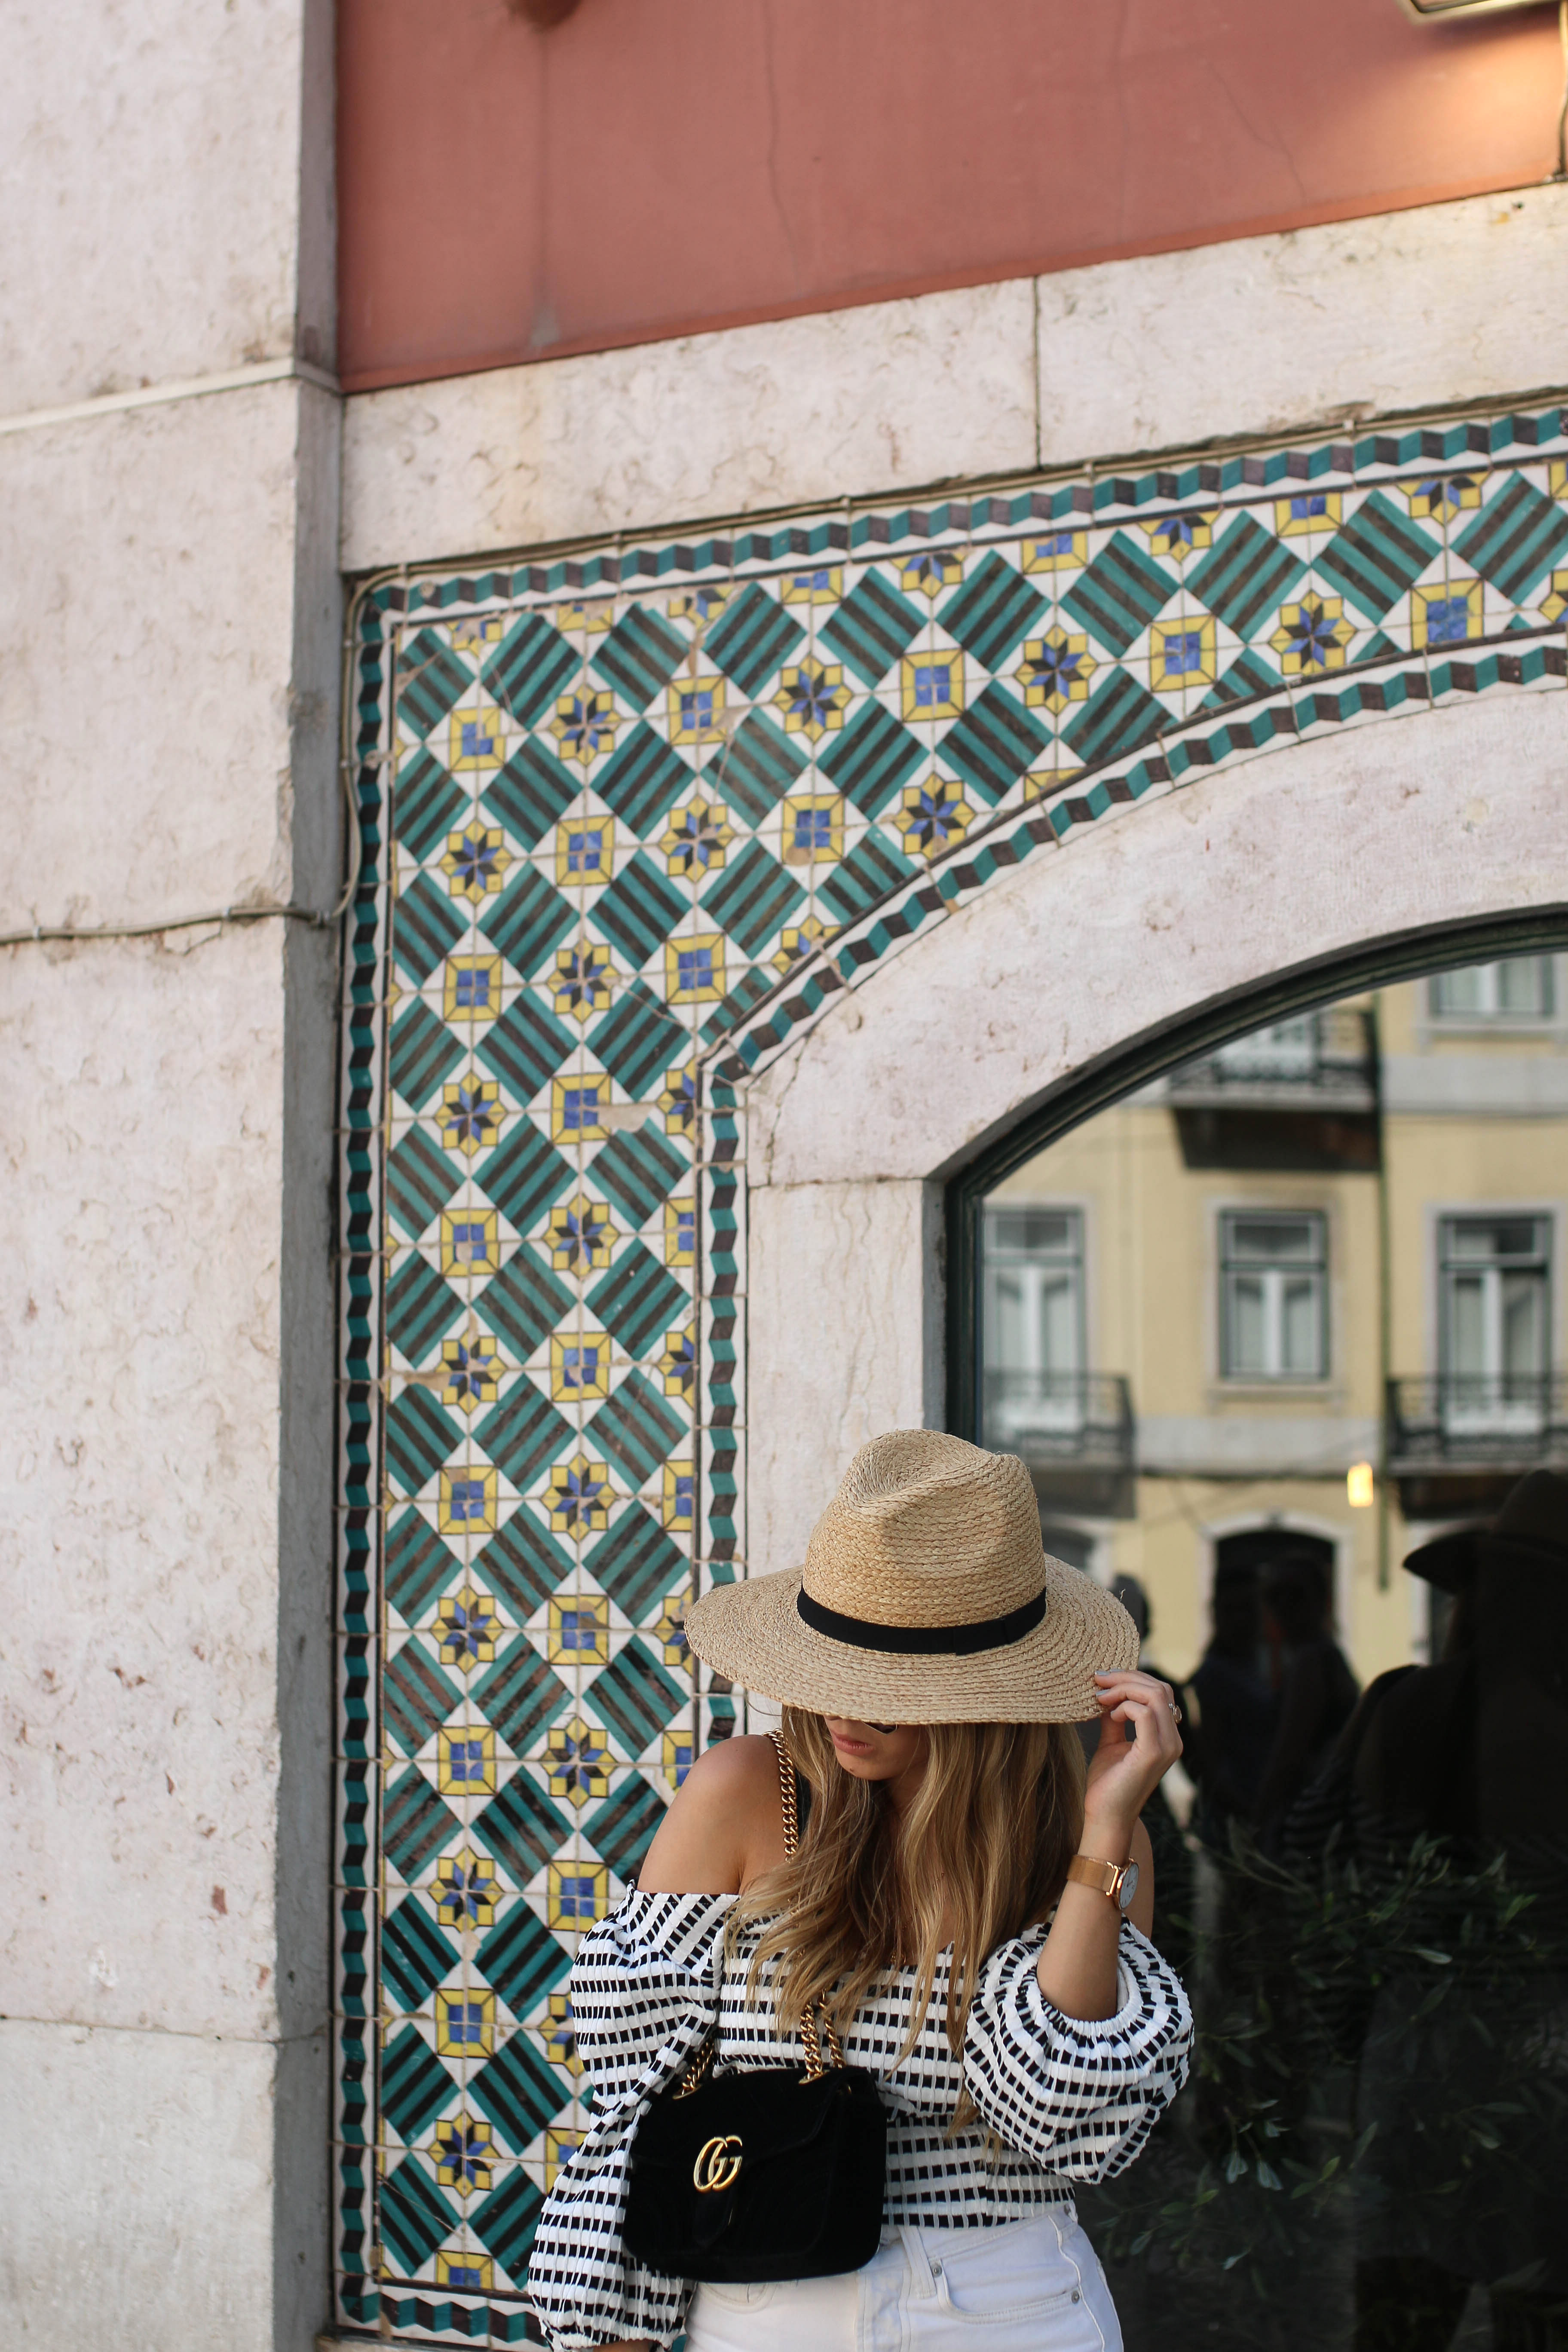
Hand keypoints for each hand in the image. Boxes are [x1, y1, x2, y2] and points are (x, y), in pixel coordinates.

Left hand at [1082, 1670, 1183, 1852]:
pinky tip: (1109, 1716)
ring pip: (1154, 1695)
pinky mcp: (1153, 1753)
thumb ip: (1115, 1717)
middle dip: (1126, 1677)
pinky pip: (1143, 1713)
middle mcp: (1174, 1740)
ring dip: (1123, 1688)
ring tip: (1100, 1696)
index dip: (1133, 1678)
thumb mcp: (1111, 1741)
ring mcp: (1167, 1747)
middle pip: (1159, 1688)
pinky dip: (1123, 1706)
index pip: (1160, 1692)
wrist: (1105, 1816)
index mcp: (1167, 1736)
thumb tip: (1108, 1691)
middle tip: (1098, 1679)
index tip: (1104, 1678)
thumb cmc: (1108, 1783)